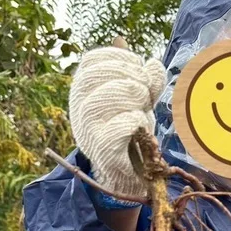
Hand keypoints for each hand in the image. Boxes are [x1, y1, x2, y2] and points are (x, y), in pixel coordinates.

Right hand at [68, 42, 165, 197]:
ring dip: (133, 98)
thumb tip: (152, 63)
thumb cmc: (133, 130)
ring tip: (144, 109)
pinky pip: (117, 127)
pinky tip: (139, 126)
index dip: (119, 59)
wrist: (132, 171)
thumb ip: (146, 80)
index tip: (141, 68)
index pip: (91, 61)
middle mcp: (79, 107)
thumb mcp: (141, 99)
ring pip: (103, 100)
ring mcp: (87, 129)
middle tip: (146, 91)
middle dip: (128, 76)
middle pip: (94, 77)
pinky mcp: (101, 148)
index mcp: (85, 90)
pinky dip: (134, 121)